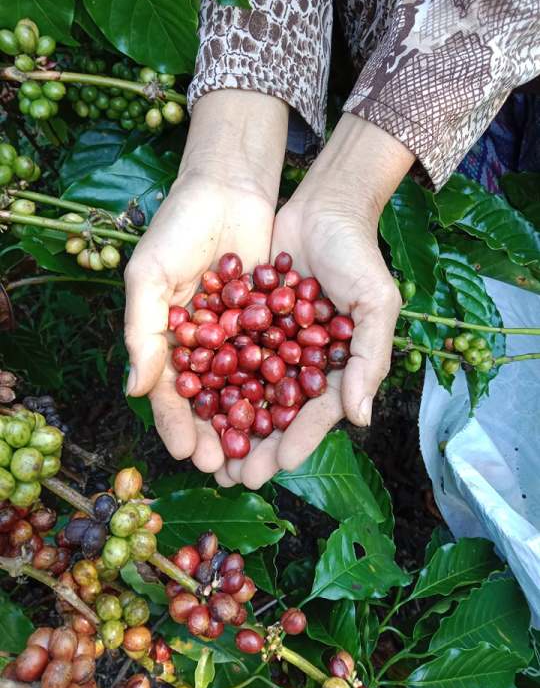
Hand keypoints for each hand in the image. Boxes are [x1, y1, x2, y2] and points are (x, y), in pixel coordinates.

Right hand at [124, 90, 287, 474]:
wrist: (229, 185)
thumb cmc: (177, 227)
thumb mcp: (148, 277)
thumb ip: (141, 334)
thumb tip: (135, 391)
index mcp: (169, 339)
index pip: (172, 393)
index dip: (179, 424)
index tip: (190, 455)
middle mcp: (204, 343)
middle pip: (212, 400)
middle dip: (220, 435)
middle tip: (230, 471)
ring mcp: (238, 334)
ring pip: (246, 387)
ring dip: (253, 422)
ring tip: (263, 455)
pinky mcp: (271, 320)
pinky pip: (277, 359)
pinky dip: (283, 386)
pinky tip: (293, 414)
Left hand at [236, 116, 414, 488]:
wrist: (323, 209)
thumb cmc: (358, 257)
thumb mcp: (375, 305)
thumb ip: (369, 360)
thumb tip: (359, 418)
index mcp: (337, 369)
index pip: (317, 413)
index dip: (298, 440)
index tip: (275, 466)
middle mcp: (302, 364)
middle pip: (278, 414)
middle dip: (256, 446)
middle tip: (233, 478)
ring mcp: (272, 346)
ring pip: (248, 394)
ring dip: (229, 425)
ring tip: (209, 456)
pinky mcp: (246, 324)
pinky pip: (227, 357)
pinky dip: (211, 381)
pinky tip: (193, 404)